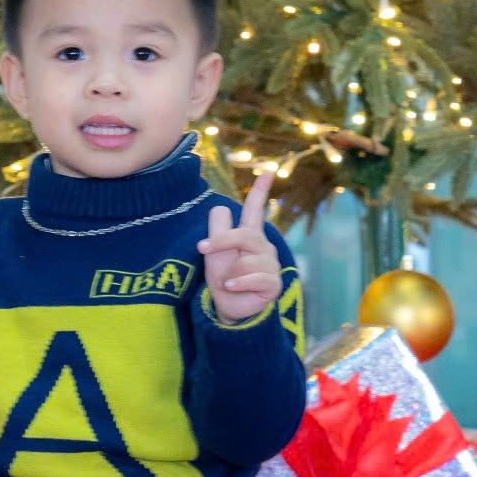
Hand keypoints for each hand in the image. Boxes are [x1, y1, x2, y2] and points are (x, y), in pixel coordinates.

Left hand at [198, 168, 281, 323]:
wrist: (227, 307)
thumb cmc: (222, 276)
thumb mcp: (213, 252)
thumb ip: (217, 230)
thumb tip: (219, 208)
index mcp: (248, 234)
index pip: (255, 210)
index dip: (261, 190)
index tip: (269, 170)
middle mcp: (263, 246)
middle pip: (244, 234)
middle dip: (222, 241)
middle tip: (202, 249)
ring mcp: (271, 264)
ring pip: (246, 261)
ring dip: (229, 272)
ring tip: (227, 281)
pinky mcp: (274, 283)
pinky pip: (255, 278)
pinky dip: (238, 283)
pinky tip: (230, 287)